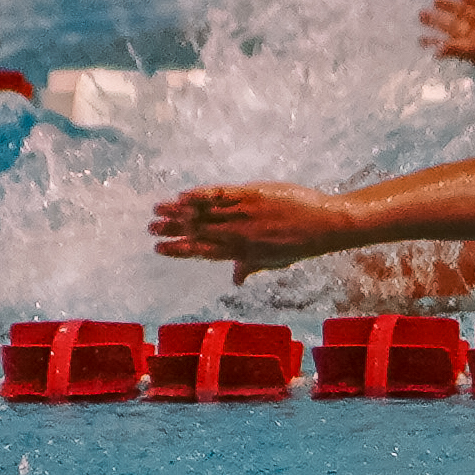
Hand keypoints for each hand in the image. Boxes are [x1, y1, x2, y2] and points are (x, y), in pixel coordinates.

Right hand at [150, 182, 354, 274]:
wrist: (323, 224)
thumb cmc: (299, 244)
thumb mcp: (274, 261)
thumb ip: (250, 266)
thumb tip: (235, 279)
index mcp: (240, 253)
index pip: (202, 252)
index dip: (179, 250)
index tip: (159, 248)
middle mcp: (238, 235)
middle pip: (197, 232)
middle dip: (172, 229)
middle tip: (151, 227)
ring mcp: (243, 214)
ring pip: (204, 213)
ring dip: (178, 211)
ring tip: (158, 209)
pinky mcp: (252, 195)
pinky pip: (220, 195)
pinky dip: (200, 195)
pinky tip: (184, 195)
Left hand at [420, 0, 474, 63]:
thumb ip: (457, 49)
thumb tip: (436, 53)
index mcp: (469, 43)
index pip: (447, 41)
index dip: (434, 40)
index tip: (420, 38)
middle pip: (452, 25)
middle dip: (437, 20)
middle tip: (421, 15)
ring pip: (462, 11)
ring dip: (449, 6)